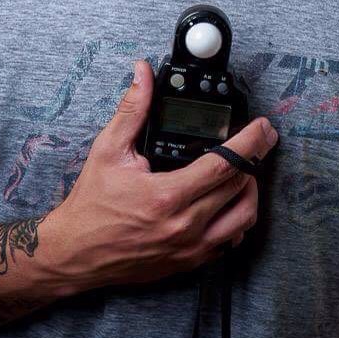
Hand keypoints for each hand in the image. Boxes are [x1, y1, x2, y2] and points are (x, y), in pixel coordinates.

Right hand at [45, 59, 278, 292]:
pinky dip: (236, 220)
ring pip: (243, 218)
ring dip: (250, 192)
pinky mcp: (189, 262)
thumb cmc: (91, 205)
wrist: (75, 252)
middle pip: (241, 188)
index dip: (251, 141)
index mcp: (167, 195)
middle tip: (257, 141)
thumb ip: (133, 109)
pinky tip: (226, 203)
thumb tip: (143, 75)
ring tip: (242, 172)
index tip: (263, 127)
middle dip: (255, 159)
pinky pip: (229, 242)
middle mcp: (185, 225)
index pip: (226, 165)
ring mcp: (190, 248)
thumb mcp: (108, 150)